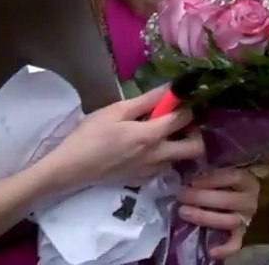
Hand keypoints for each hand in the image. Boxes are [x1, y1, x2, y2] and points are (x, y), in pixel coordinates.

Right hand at [36, 86, 204, 194]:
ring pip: (181, 159)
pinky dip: (164, 156)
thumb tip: (171, 88)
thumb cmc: (91, 134)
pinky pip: (165, 167)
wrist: (72, 168)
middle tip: (178, 121)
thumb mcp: (117, 110)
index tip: (180, 100)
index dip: (187, 106)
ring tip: (161, 132)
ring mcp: (152, 172)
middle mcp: (158, 157)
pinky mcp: (143, 180)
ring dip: (179, 144)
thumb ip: (147, 101)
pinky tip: (147, 147)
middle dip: (194, 131)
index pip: (185, 119)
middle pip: (196, 147)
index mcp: (151, 136)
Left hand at [176, 167, 260, 258]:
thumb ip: (209, 164)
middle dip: (202, 198)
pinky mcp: (241, 234)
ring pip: (229, 221)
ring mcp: (246, 218)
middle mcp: (250, 199)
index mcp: (247, 179)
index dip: (212, 179)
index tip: (192, 179)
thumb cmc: (220, 179)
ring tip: (183, 212)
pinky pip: (236, 243)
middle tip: (181, 195)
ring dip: (204, 217)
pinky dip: (225, 248)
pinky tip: (211, 250)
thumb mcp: (218, 167)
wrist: (234, 196)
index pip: (234, 176)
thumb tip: (191, 150)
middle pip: (228, 200)